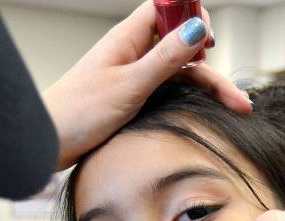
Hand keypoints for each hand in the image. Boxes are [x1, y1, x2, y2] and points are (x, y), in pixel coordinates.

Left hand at [42, 2, 251, 169]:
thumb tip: (197, 27)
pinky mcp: (132, 96)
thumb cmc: (78, 113)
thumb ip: (165, 58)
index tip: (210, 39)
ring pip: (180, 70)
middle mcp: (132, 51)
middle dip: (211, 62)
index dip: (191, 15)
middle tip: (236, 96)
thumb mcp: (129, 85)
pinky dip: (190, 96)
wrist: (47, 143)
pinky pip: (169, 88)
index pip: (167, 7)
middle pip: (181, 44)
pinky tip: (208, 109)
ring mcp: (133, 74)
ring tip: (237, 107)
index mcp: (128, 37)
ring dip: (208, 84)